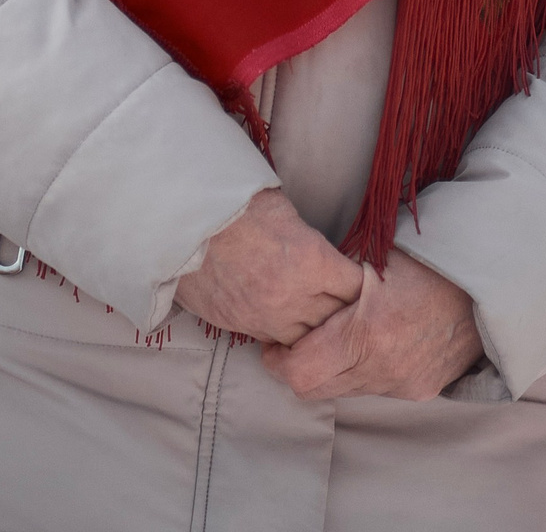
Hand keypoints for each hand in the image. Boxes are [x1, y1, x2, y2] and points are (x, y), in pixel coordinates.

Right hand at [173, 188, 362, 344]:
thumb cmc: (237, 205)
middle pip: (335, 320)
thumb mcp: (286, 213)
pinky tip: (284, 318)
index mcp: (311, 261)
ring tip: (315, 315)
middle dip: (343, 311)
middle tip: (344, 301)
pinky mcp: (238, 325)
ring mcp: (264, 317)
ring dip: (312, 328)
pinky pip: (272, 339)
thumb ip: (310, 243)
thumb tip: (324, 256)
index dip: (362, 283)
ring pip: (304, 339)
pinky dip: (282, 332)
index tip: (361, 277)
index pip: (356, 287)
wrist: (183, 222)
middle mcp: (292, 297)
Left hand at [263, 249, 485, 401]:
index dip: (279, 360)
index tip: (275, 343)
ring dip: (336, 368)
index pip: (300, 373)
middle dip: (302, 365)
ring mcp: (405, 384)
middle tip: (301, 340)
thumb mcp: (372, 257)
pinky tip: (379, 340)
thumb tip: (288, 294)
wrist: (490, 278)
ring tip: (344, 333)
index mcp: (368, 335)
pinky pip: (377, 388)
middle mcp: (385, 369)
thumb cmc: (428, 257)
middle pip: (317, 389)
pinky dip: (368, 369)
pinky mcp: (421, 389)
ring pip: (346, 390)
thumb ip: (329, 283)